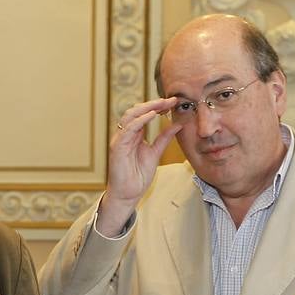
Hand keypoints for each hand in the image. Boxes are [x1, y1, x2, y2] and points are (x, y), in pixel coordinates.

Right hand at [98, 98, 182, 235]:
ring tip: (162, 103)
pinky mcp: (118, 146)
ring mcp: (120, 139)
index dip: (158, 106)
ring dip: (148, 107)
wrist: (128, 194)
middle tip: (170, 100)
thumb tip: (176, 125)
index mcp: (134, 134)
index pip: (144, 114)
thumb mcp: (155, 153)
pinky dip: (140, 120)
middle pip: (137, 110)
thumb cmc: (138, 176)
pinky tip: (152, 115)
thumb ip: (164, 139)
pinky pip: (129, 128)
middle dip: (154, 103)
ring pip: (131, 115)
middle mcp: (125, 134)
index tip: (174, 102)